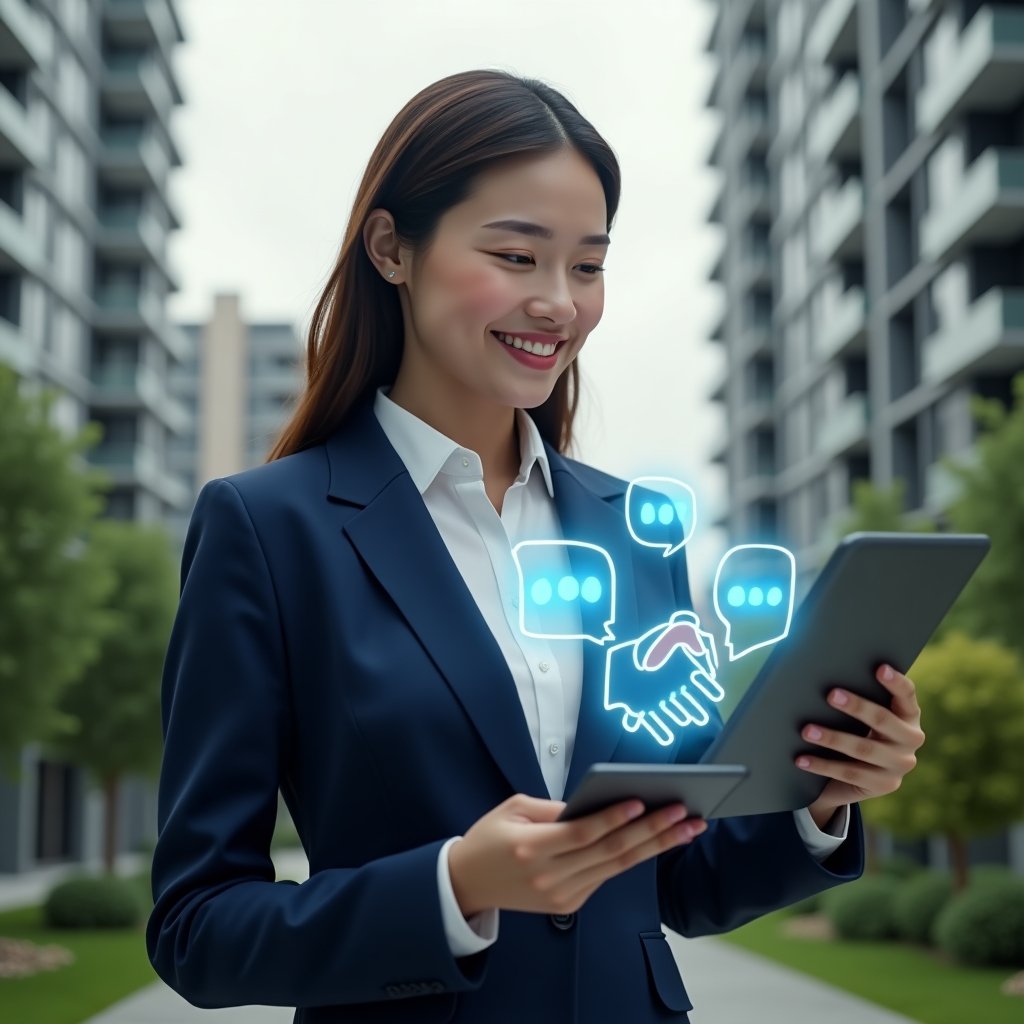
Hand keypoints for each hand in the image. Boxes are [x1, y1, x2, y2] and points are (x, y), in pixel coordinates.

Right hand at [447, 793, 706, 917]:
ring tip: (685, 828)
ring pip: (616, 867)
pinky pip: (605, 876)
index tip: (641, 801)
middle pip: (610, 852)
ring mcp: (561, 895)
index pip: (582, 833)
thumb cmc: (490, 838)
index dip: (613, 818)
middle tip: (682, 813)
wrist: (467, 884)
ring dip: (655, 846)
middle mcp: (549, 876)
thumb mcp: (513, 809)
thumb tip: (595, 804)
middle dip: (651, 830)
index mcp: (531, 848)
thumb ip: (553, 808)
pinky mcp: (569, 905)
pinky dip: (633, 857)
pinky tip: (657, 841)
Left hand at [796, 663, 925, 825]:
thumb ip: (857, 698)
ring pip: (864, 749)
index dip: (896, 682)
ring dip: (832, 738)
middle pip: (883, 720)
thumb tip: (822, 674)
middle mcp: (910, 739)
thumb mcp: (861, 716)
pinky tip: (801, 759)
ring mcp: (899, 765)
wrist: (853, 777)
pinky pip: (849, 773)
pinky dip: (822, 765)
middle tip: (830, 695)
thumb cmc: (854, 730)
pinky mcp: (884, 785)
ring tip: (806, 731)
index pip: (907, 696)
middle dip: (857, 707)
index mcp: (908, 715)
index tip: (879, 668)